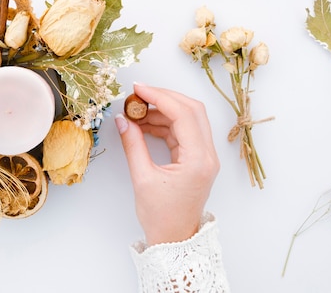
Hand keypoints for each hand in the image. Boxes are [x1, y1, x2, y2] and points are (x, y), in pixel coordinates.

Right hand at [114, 84, 218, 244]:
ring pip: (188, 119)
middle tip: (138, 94)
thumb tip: (123, 120)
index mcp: (198, 159)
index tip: (138, 89)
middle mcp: (207, 155)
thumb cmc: (161, 216)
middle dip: (164, 97)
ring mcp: (205, 157)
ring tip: (136, 111)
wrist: (174, 240)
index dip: (160, 96)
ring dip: (163, 111)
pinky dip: (165, 124)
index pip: (183, 114)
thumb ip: (133, 145)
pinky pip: (183, 132)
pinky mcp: (197, 160)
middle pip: (191, 110)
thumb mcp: (143, 178)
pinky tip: (145, 124)